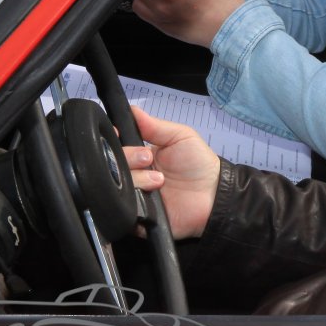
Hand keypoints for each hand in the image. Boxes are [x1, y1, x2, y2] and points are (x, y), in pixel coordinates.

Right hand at [124, 106, 220, 238]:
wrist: (213, 195)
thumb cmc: (198, 163)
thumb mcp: (179, 137)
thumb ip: (155, 126)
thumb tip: (131, 108)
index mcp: (138, 156)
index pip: (114, 146)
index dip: (112, 140)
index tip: (118, 134)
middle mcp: (131, 175)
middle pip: (112, 164)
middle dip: (129, 158)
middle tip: (149, 160)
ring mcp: (132, 196)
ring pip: (116, 186)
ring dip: (136, 180)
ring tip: (158, 181)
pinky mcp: (135, 217)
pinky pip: (121, 210)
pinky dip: (131, 202)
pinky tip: (147, 197)